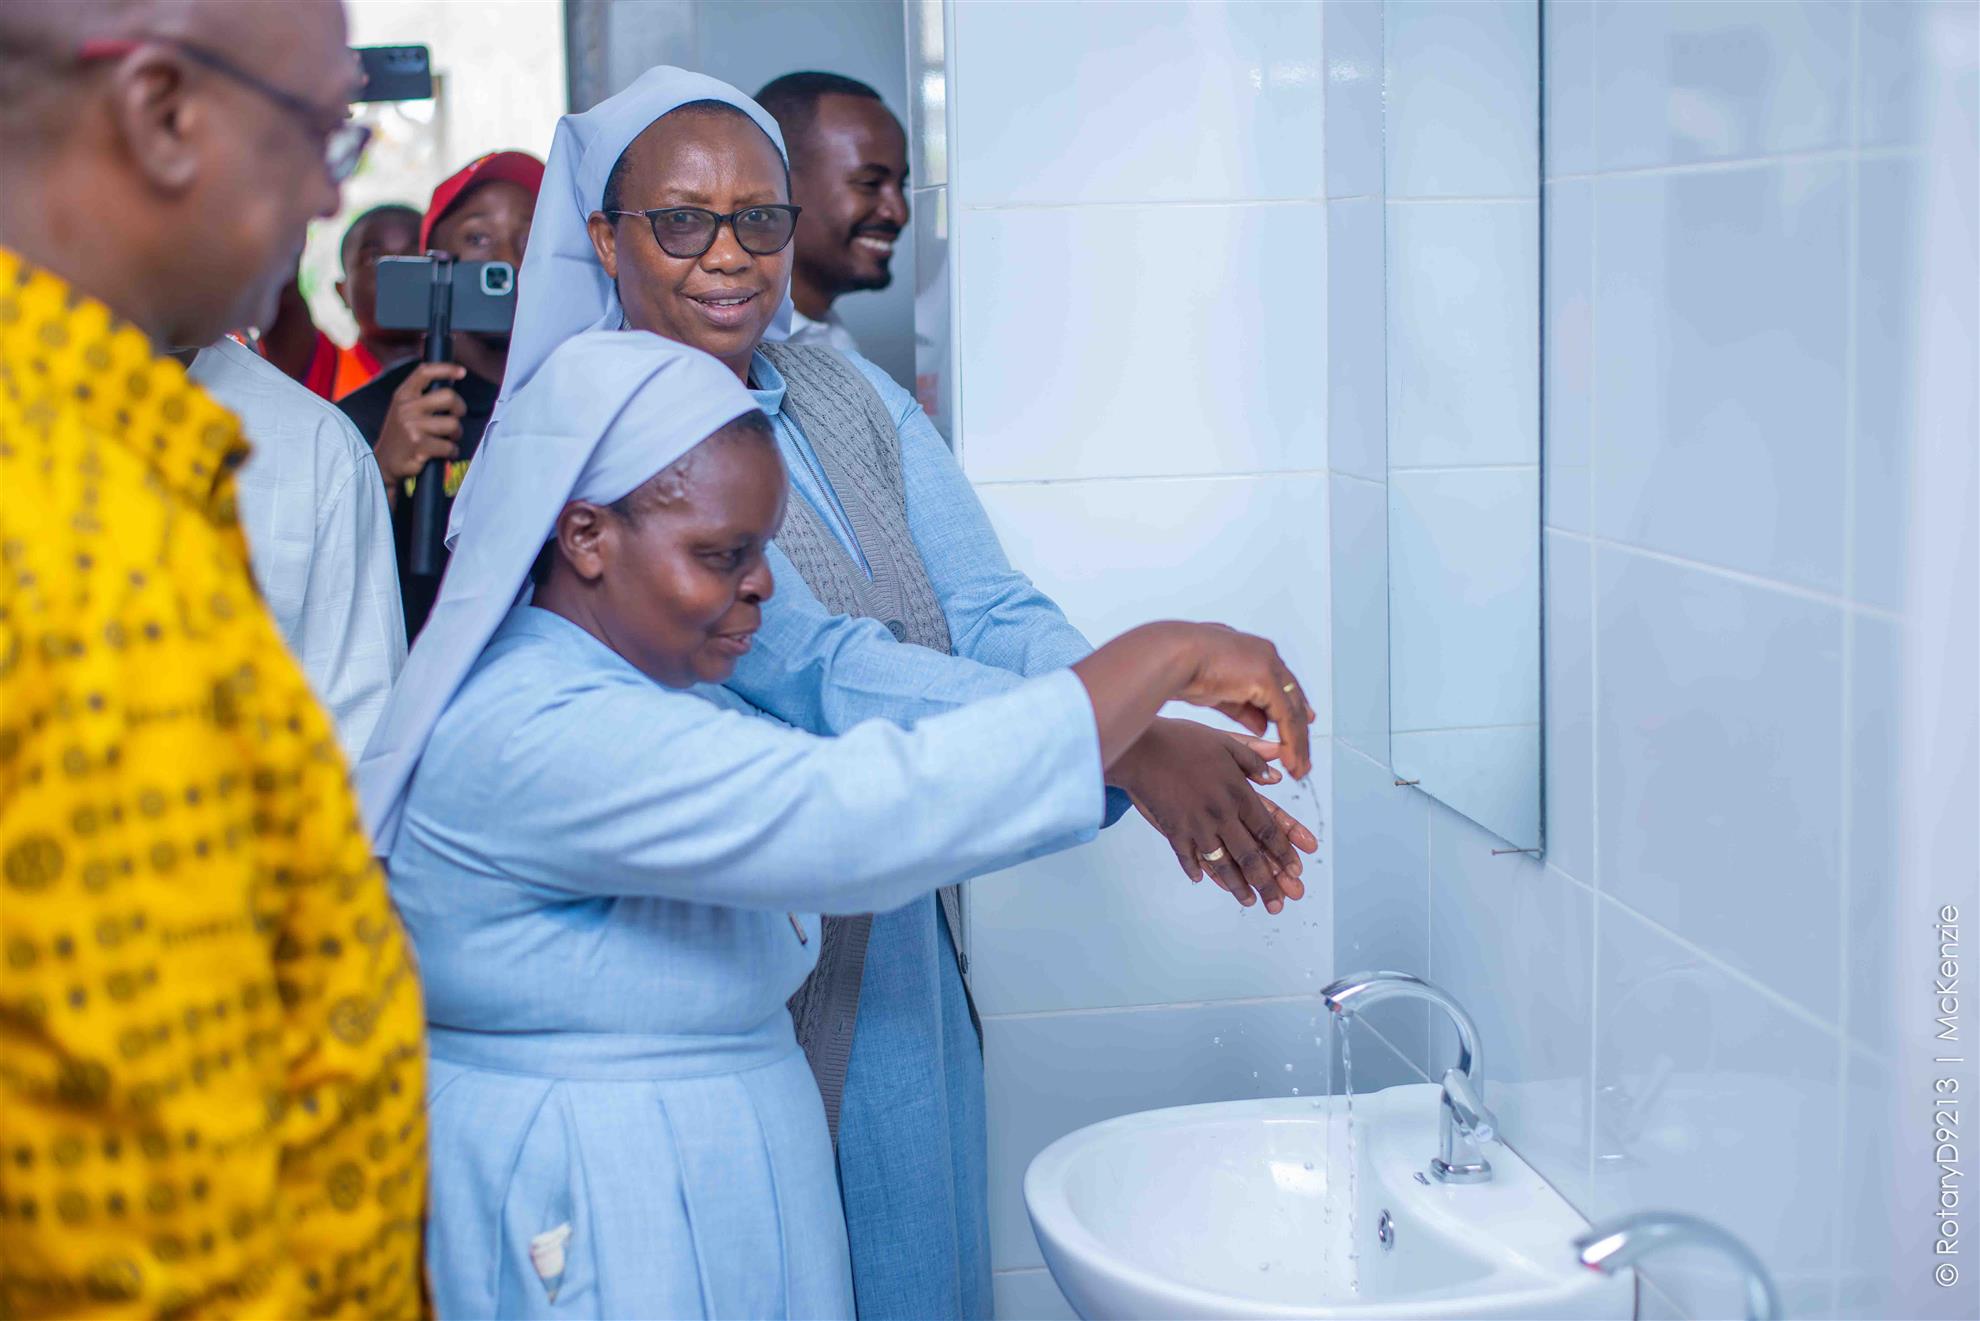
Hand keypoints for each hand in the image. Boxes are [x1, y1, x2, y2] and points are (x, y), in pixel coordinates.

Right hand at [374, 362, 466, 492]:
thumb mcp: (404, 409)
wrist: (384, 463)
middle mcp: (406, 408)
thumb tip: (451, 382)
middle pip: (449, 397)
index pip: (425, 372)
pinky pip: (450, 446)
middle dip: (460, 409)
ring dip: (456, 435)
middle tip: (455, 418)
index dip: (446, 368)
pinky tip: (442, 453)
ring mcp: (412, 427)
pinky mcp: (419, 446)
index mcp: (403, 395)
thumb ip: (422, 396)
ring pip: (453, 424)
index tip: (462, 372)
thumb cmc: (402, 434)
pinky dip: (451, 452)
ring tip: (446, 439)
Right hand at [1111, 719, 1318, 912]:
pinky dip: (1196, 870)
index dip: (1284, 853)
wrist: (1140, 747)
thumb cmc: (1182, 739)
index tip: (1297, 871)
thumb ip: (1253, 759)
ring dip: (1238, 886)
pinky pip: (1187, 857)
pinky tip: (1202, 881)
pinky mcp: (1173, 830)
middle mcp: (1222, 814)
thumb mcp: (1225, 742)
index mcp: (1238, 792)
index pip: (1267, 829)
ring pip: (1222, 864)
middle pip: (1249, 855)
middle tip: (1280, 903)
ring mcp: (1196, 825)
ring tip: (1251, 902)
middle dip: (1267, 882)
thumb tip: (1277, 779)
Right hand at [1167, 623, 1314, 778]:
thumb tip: (1261, 725)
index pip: (1281, 685)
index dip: (1291, 709)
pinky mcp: (1267, 679)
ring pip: (1293, 710)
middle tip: (1303, 757)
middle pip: (1292, 698)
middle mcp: (1266, 656)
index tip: (1302, 726)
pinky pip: (1286, 717)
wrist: (1171, 656)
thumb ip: (1242, 708)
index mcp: (1253, 654)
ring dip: (1297, 742)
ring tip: (1299, 767)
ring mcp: (1269, 665)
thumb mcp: (1217, 693)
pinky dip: (1291, 742)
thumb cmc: (1181, 668)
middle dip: (1299, 730)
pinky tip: (1291, 760)